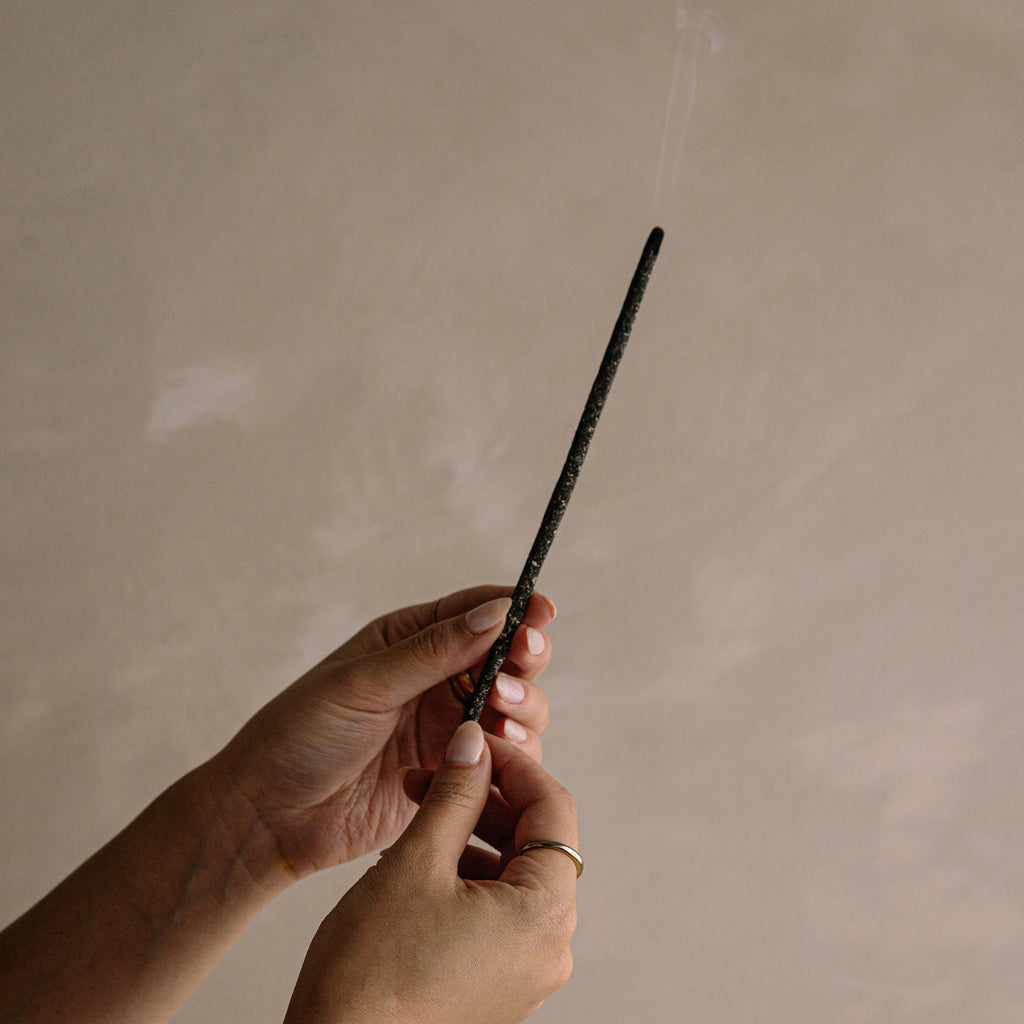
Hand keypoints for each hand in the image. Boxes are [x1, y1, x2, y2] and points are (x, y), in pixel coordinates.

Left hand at [210, 586, 554, 875]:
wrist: (271, 815)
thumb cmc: (301, 735)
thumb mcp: (365, 682)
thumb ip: (434, 651)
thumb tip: (496, 612)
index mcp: (410, 640)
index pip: (474, 612)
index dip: (515, 609)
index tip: (543, 611)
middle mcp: (436, 679)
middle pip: (506, 658)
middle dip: (524, 659)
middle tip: (521, 665)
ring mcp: (447, 727)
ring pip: (513, 708)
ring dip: (522, 706)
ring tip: (502, 714)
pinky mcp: (454, 775)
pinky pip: (502, 759)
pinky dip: (512, 754)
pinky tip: (498, 755)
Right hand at [283, 724, 578, 1023]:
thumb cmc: (371, 977)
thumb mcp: (415, 863)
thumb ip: (454, 795)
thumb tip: (473, 743)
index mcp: (544, 915)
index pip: (553, 809)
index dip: (513, 764)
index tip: (475, 740)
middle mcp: (548, 946)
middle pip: (535, 841)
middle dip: (485, 798)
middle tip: (436, 771)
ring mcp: (524, 969)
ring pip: (512, 872)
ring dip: (471, 833)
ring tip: (419, 812)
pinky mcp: (497, 982)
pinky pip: (496, 908)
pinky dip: (466, 873)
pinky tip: (421, 858)